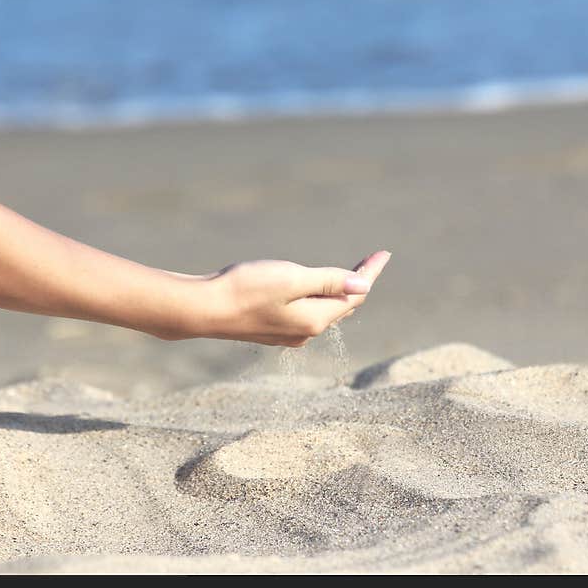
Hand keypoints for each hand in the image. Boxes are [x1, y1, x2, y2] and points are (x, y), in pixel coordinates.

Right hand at [201, 250, 390, 345]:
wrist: (203, 309)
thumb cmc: (246, 289)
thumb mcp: (292, 279)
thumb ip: (329, 282)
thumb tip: (364, 287)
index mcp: (315, 319)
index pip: (354, 296)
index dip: (370, 273)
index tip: (384, 253)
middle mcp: (305, 332)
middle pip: (341, 306)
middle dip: (357, 283)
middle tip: (370, 261)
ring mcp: (288, 334)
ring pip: (323, 310)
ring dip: (336, 291)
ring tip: (348, 274)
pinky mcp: (271, 330)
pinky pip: (306, 313)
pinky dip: (317, 298)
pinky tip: (313, 290)